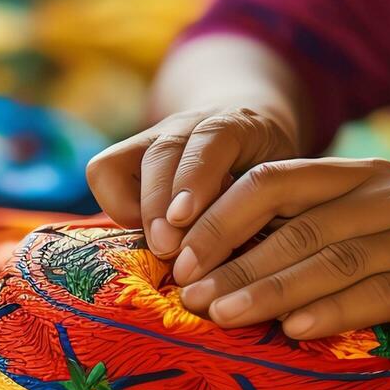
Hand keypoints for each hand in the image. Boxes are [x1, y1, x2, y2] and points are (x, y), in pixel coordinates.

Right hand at [85, 105, 298, 256]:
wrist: (251, 134)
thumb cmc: (272, 174)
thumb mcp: (284, 185)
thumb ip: (267, 209)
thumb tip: (251, 266)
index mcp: (239, 124)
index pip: (212, 140)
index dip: (195, 178)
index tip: (183, 217)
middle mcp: (193, 123)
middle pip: (165, 151)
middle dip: (159, 202)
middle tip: (166, 248)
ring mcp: (158, 134)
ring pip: (130, 158)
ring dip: (139, 208)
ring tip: (157, 247)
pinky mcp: (132, 152)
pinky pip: (105, 169)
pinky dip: (116, 202)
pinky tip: (145, 230)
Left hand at [173, 158, 389, 363]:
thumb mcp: (371, 234)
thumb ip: (311, 234)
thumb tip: (214, 264)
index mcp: (362, 177)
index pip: (274, 180)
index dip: (219, 214)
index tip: (177, 255)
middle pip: (293, 223)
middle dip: (231, 259)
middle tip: (187, 294)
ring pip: (328, 259)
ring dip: (266, 289)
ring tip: (219, 316)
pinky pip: (377, 294)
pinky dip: (329, 312)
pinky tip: (291, 332)